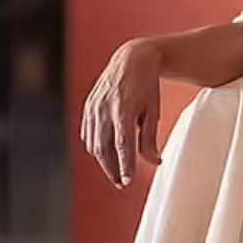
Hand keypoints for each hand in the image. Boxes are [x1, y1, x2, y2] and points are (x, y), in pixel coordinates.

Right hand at [81, 37, 164, 187]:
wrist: (132, 58)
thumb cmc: (147, 85)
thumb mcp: (153, 111)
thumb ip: (150, 138)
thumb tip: (154, 162)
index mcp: (123, 108)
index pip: (122, 144)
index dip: (124, 165)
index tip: (128, 182)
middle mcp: (104, 108)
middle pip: (104, 148)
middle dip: (112, 169)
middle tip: (122, 183)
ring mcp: (93, 107)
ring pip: (93, 143)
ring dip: (103, 160)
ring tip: (116, 171)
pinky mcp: (88, 106)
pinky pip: (87, 133)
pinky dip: (95, 146)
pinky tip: (104, 153)